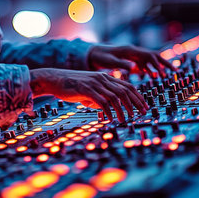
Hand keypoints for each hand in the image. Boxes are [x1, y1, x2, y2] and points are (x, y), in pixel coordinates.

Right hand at [30, 68, 147, 122]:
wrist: (53, 79)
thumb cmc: (70, 86)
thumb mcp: (87, 89)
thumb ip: (98, 97)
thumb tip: (105, 109)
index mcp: (104, 77)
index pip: (127, 85)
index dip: (138, 96)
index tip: (145, 106)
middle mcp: (102, 79)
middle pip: (125, 90)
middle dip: (136, 103)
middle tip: (143, 113)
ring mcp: (94, 83)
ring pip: (115, 97)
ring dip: (122, 110)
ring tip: (125, 120)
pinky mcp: (86, 89)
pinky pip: (102, 102)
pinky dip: (108, 112)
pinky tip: (110, 119)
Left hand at [88, 45, 174, 77]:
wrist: (93, 53)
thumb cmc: (100, 56)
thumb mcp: (110, 61)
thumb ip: (122, 64)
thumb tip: (134, 68)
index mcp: (130, 51)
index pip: (148, 55)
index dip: (157, 64)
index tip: (163, 72)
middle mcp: (134, 51)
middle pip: (153, 55)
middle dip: (164, 63)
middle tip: (175, 71)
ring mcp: (133, 55)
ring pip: (150, 59)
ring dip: (158, 66)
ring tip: (167, 75)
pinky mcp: (131, 60)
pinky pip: (144, 63)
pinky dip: (149, 68)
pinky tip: (153, 76)